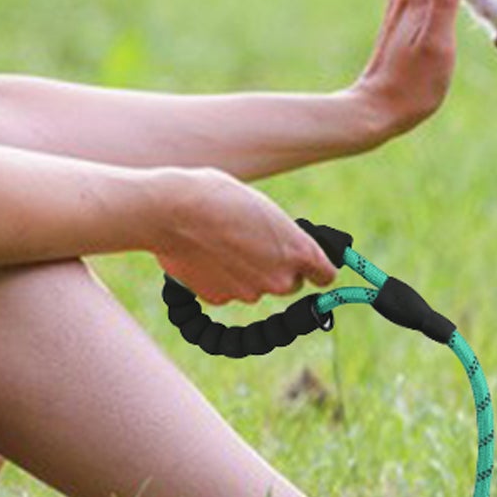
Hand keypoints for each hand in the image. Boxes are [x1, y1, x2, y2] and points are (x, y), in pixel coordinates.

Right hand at [152, 167, 338, 304]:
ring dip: (245, 272)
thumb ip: (279, 235)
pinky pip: (227, 290)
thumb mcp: (264, 208)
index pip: (325, 275)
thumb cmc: (219, 197)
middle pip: (288, 283)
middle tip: (257, 244)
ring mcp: (249, 293)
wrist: (172, 211)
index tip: (310, 265)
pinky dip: (220, 278)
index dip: (317, 269)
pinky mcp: (220, 300)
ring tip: (222, 241)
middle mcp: (279, 279)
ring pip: (255, 286)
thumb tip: (279, 250)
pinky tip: (205, 253)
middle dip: (277, 269)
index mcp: (298, 250)